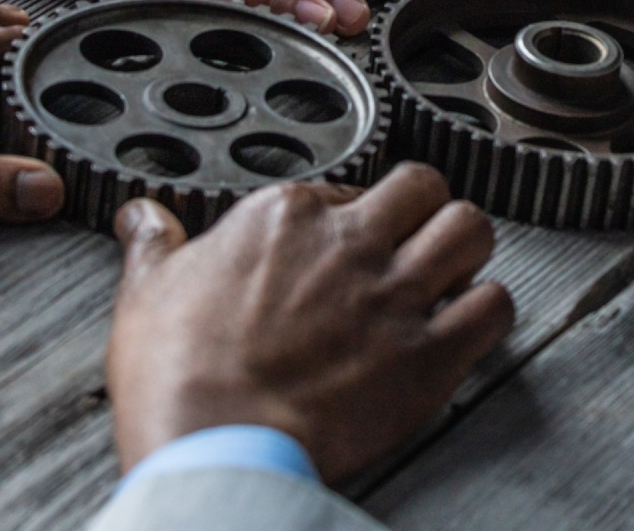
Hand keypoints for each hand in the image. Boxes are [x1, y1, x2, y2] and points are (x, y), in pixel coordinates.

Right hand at [105, 164, 514, 478]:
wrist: (215, 445)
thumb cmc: (178, 376)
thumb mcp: (147, 292)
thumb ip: (153, 244)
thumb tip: (139, 217)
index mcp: (287, 217)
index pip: (344, 188)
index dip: (347, 217)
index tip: (338, 245)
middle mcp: (351, 243)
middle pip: (423, 188)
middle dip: (424, 209)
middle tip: (413, 238)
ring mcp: (396, 296)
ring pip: (472, 229)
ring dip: (467, 247)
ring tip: (452, 268)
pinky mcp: (429, 355)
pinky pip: (494, 308)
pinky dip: (490, 311)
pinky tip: (471, 322)